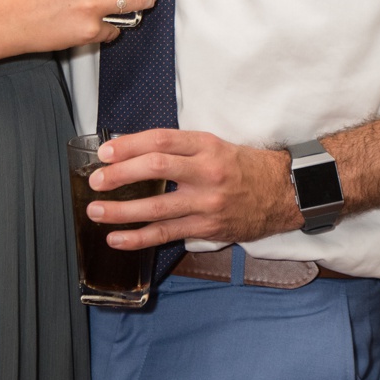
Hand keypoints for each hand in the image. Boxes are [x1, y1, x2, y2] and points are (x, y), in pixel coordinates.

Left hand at [86, 128, 299, 247]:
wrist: (283, 193)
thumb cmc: (245, 168)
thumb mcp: (217, 147)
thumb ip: (180, 149)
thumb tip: (133, 150)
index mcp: (208, 146)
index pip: (162, 140)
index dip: (130, 145)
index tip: (105, 151)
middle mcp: (207, 172)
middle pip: (157, 168)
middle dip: (120, 174)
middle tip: (96, 180)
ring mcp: (207, 203)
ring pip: (157, 206)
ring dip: (121, 210)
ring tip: (96, 211)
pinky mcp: (207, 228)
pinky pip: (167, 234)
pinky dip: (138, 238)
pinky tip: (116, 239)